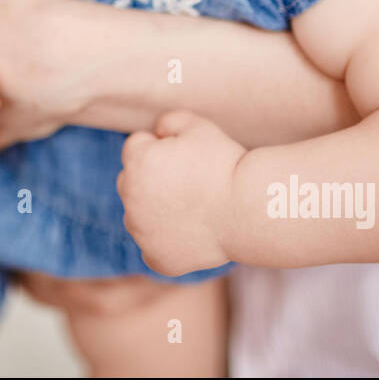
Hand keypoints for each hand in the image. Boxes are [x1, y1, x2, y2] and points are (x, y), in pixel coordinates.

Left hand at [117, 110, 244, 275]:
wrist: (249, 210)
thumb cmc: (226, 164)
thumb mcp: (199, 127)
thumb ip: (169, 121)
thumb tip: (156, 131)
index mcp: (137, 161)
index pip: (135, 147)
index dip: (161, 147)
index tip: (186, 156)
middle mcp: (130, 197)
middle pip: (129, 181)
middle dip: (150, 179)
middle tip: (188, 183)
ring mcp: (141, 231)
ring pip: (137, 216)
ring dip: (153, 211)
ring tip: (191, 208)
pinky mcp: (156, 258)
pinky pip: (151, 247)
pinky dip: (166, 242)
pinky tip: (191, 233)